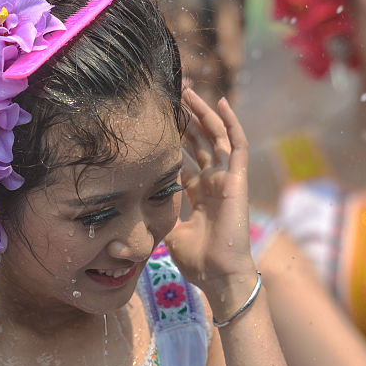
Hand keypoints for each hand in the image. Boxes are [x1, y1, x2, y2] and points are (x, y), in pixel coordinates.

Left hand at [164, 88, 254, 297]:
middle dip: (185, 119)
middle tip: (170, 96)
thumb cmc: (196, 260)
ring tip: (188, 91)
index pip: (185, 158)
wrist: (218, 274)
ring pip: (215, 136)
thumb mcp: (168, 231)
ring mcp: (226, 179)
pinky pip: (236, 144)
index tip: (158, 121)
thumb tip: (127, 208)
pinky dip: (230, 122)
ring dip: (202, 113)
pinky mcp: (237, 179)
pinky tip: (220, 102)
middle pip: (199, 142)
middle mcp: (212, 182)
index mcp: (198, 194)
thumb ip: (156, 214)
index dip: (174, 140)